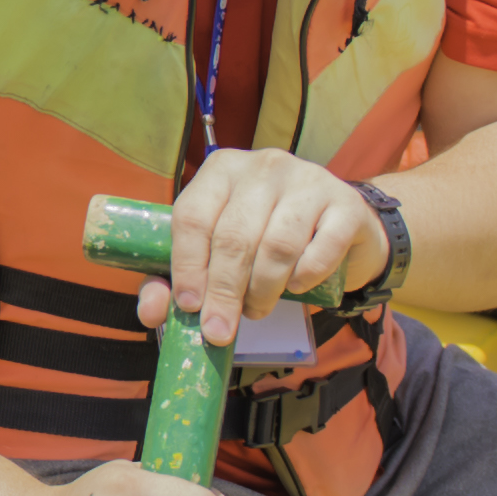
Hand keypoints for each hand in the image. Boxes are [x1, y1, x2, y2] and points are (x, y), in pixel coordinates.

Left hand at [132, 144, 386, 347]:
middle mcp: (264, 165)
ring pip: (276, 245)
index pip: (192, 216)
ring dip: (263, 290)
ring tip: (258, 310)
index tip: (189, 307)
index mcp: (221, 170)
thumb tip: (150, 313)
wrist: (341, 230)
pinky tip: (297, 288)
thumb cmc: (266, 241)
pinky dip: (305, 277)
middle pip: (233, 236)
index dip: (186, 266)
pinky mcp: (346, 204)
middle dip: (223, 292)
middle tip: (220, 330)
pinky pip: (321, 249)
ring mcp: (308, 180)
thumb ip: (180, 279)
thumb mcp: (218, 252)